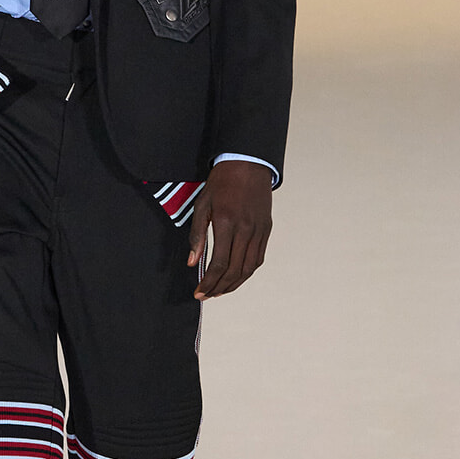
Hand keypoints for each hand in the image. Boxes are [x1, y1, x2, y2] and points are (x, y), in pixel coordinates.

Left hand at [188, 162, 272, 299]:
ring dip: (234, 284)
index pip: (219, 264)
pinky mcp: (266, 229)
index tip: (199, 291)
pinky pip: (258, 258)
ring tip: (220, 291)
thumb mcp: (202, 205)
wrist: (248, 163)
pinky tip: (236, 276)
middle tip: (207, 295)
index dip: (208, 282)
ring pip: (248, 268)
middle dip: (219, 288)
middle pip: (234, 271)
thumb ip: (197, 235)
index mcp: (227, 223)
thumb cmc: (222, 182)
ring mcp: (259, 230)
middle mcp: (246, 229)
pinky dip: (247, 272)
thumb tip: (193, 262)